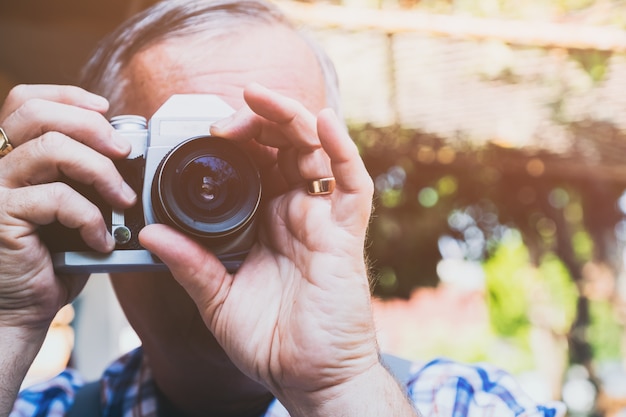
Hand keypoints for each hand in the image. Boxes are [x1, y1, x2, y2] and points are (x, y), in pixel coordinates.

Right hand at [0, 84, 135, 329]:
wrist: (18, 310)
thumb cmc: (49, 260)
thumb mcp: (70, 207)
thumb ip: (82, 175)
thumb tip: (126, 149)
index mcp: (8, 157)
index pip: (26, 101)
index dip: (69, 97)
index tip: (106, 110)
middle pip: (36, 113)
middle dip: (91, 126)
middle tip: (123, 152)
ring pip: (52, 149)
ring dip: (101, 171)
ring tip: (124, 199)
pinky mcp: (0, 217)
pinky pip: (57, 198)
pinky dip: (91, 217)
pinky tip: (101, 239)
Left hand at [139, 84, 416, 414]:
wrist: (307, 378)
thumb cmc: (268, 340)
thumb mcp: (216, 298)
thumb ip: (189, 263)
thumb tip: (151, 233)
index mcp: (267, 223)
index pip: (257, 165)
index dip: (238, 140)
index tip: (208, 132)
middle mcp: (296, 214)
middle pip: (286, 148)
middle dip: (259, 121)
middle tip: (228, 116)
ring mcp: (323, 221)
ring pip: (317, 153)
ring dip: (291, 119)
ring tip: (260, 98)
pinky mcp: (346, 235)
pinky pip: (352, 185)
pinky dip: (341, 150)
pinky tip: (323, 121)